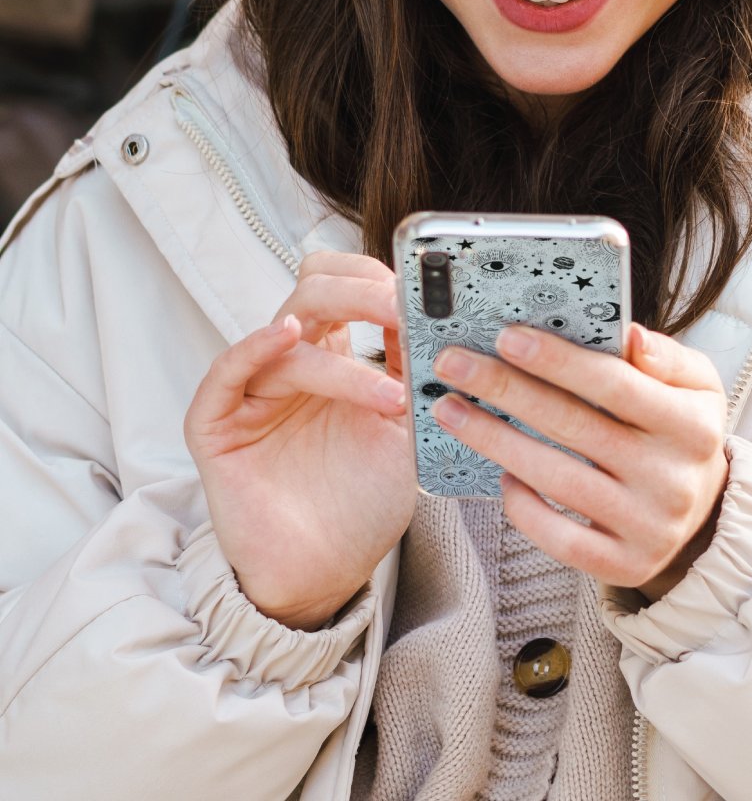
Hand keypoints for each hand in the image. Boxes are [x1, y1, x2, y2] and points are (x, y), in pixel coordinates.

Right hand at [184, 252, 415, 629]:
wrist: (326, 570)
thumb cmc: (363, 499)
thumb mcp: (405, 427)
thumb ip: (412, 370)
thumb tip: (436, 313)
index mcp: (333, 355)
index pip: (345, 286)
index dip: (380, 281)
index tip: (424, 295)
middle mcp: (291, 362)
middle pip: (314, 290)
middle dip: (361, 292)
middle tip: (403, 311)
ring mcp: (252, 390)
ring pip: (288, 334)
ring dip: (346, 364)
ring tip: (391, 399)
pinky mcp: (217, 424)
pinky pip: (226, 372)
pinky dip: (255, 347)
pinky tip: (288, 336)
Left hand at [430, 323, 729, 600]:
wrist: (706, 509)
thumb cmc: (681, 430)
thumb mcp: (696, 385)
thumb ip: (667, 357)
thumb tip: (629, 336)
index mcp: (692, 425)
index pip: (615, 384)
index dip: (558, 360)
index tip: (505, 336)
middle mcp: (673, 479)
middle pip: (573, 427)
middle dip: (505, 390)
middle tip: (452, 365)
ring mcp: (649, 527)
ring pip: (557, 480)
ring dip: (494, 441)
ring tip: (450, 410)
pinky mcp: (626, 564)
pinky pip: (561, 539)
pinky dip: (523, 507)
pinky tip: (500, 475)